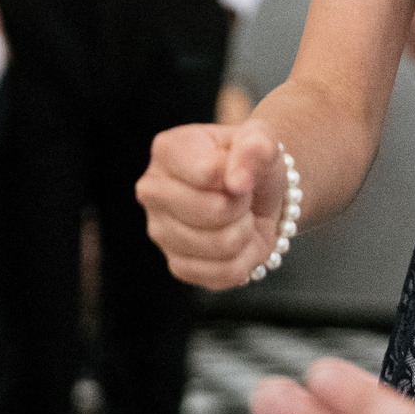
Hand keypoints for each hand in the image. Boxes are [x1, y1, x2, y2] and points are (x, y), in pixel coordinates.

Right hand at [137, 118, 284, 288]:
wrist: (256, 194)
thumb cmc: (250, 162)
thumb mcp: (261, 140)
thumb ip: (255, 147)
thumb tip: (236, 182)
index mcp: (167, 150)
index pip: (208, 173)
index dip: (240, 176)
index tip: (240, 172)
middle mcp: (153, 191)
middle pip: (214, 211)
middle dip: (243, 205)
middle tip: (241, 197)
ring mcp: (160, 231)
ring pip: (223, 244)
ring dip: (246, 231)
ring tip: (238, 217)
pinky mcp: (177, 265)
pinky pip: (225, 273)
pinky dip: (246, 259)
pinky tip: (236, 241)